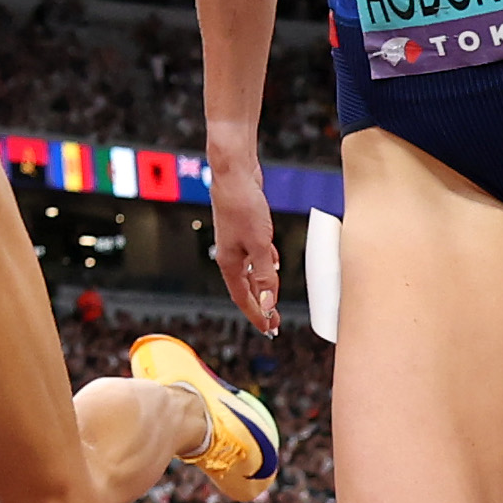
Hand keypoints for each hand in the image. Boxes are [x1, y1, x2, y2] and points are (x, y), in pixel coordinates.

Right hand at [209, 165, 280, 335]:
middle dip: (259, 305)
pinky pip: (254, 254)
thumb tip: (266, 304)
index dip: (256, 315)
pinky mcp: (244, 229)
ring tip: (273, 297)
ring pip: (250, 271)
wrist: (234, 173)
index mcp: (229, 262)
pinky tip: (274, 262)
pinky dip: (264, 263)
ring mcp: (235, 242)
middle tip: (273, 321)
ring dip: (262, 285)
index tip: (268, 329)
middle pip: (245, 287)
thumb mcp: (259, 244)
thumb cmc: (243, 205)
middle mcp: (229, 254)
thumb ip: (264, 275)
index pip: (243, 297)